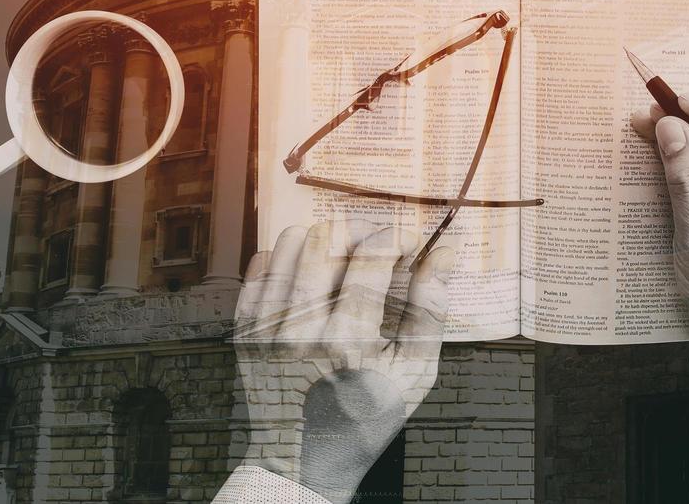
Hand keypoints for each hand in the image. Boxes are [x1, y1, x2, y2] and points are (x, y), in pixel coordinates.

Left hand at [233, 220, 452, 502]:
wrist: (302, 458)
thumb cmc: (366, 416)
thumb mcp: (414, 372)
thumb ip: (430, 309)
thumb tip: (444, 251)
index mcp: (347, 342)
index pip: (372, 255)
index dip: (398, 236)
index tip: (411, 241)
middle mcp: (299, 330)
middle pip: (327, 237)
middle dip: (362, 231)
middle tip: (377, 250)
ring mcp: (265, 327)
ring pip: (291, 241)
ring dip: (325, 241)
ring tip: (344, 263)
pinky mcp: (244, 327)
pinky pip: (263, 263)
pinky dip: (291, 260)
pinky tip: (311, 281)